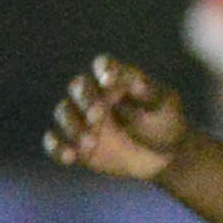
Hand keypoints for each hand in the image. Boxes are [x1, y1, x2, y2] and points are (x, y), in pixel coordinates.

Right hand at [48, 56, 188, 181]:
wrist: (164, 156)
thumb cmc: (166, 122)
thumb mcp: (166, 107)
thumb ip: (152, 93)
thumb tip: (138, 82)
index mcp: (117, 79)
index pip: (104, 65)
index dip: (104, 69)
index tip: (109, 82)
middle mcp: (95, 94)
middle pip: (79, 87)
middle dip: (85, 99)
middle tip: (97, 116)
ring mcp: (82, 118)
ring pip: (65, 113)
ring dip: (73, 126)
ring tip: (91, 142)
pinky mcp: (75, 142)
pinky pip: (55, 142)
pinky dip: (57, 148)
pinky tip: (70, 157)